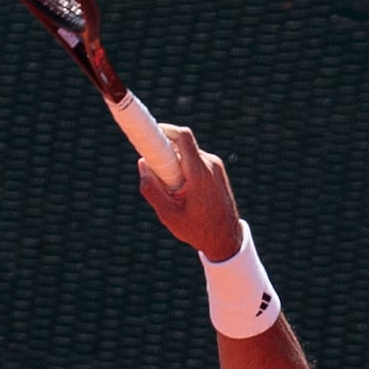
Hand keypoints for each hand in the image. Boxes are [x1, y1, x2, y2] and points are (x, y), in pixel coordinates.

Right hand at [134, 124, 246, 264]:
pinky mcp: (217, 171)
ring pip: (187, 155)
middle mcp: (210, 164)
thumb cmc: (197, 228)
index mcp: (199, 172)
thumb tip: (142, 164)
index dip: (164, 129)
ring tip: (173, 193)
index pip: (182, 136)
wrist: (226, 239)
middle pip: (181, 146)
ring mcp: (216, 167)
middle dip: (164, 155)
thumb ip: (151, 188)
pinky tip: (183, 195)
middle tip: (156, 175)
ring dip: (174, 166)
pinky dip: (184, 172)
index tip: (148, 133)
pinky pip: (194, 163)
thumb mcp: (168, 213)